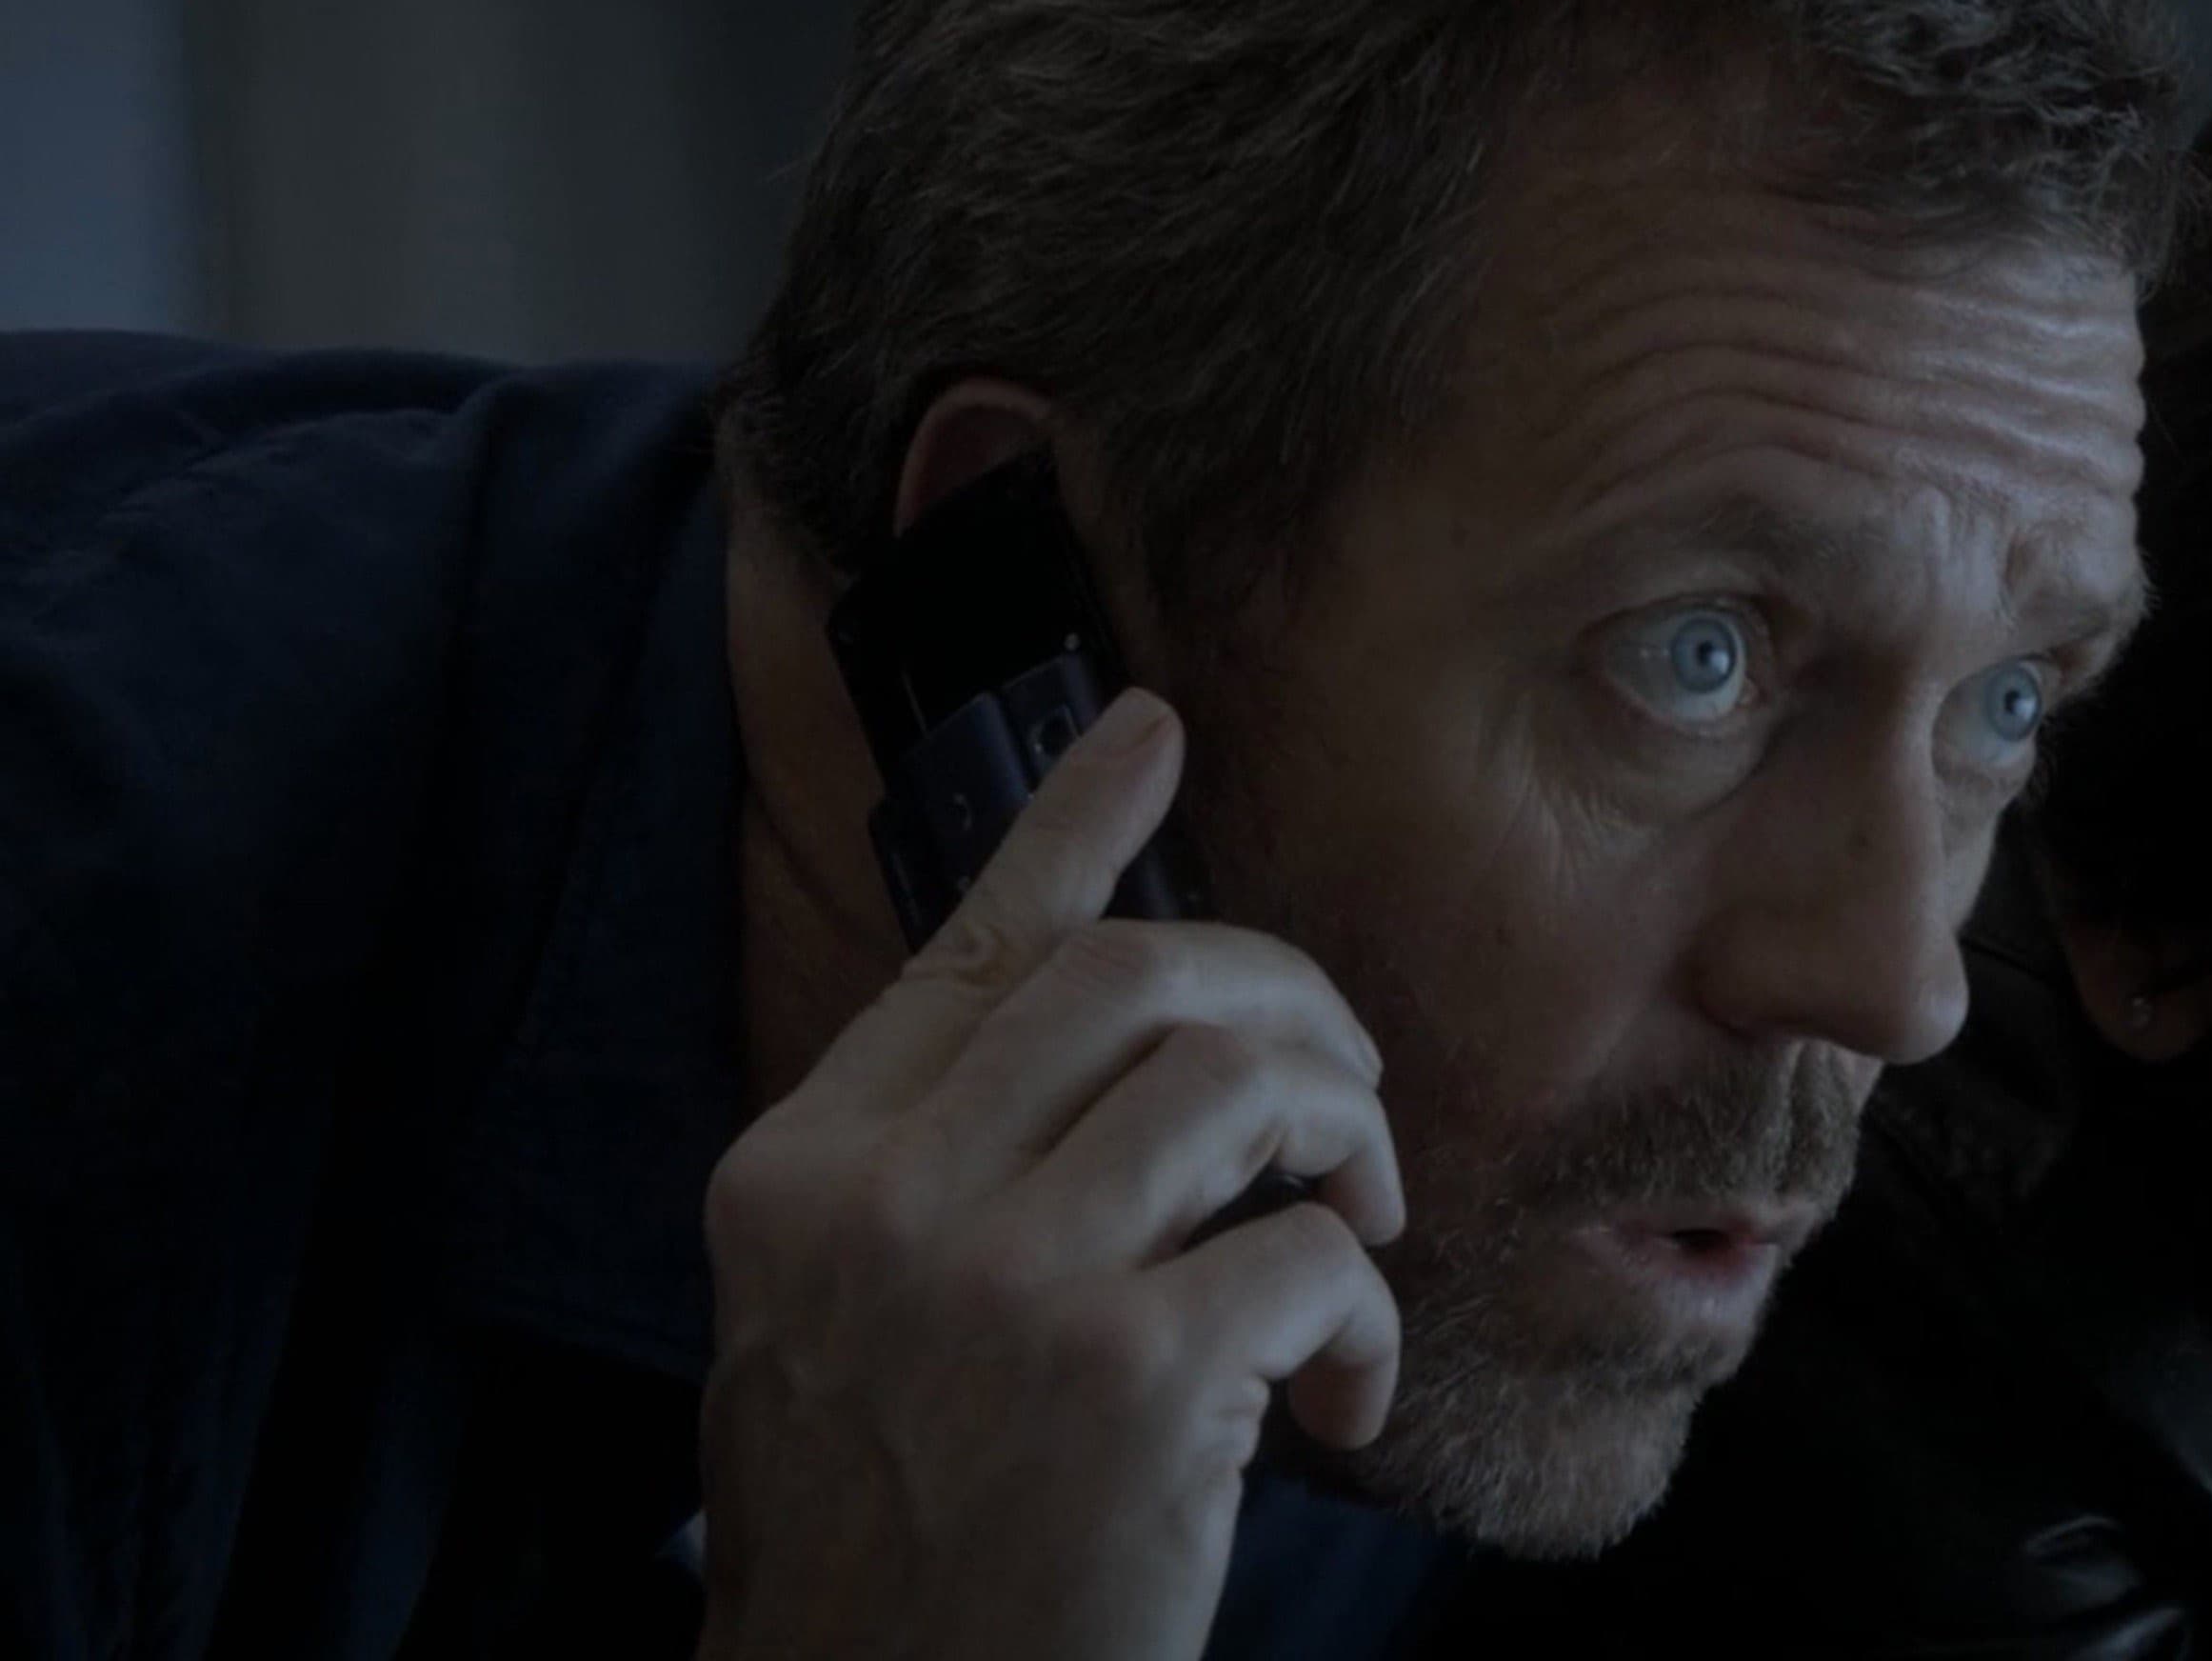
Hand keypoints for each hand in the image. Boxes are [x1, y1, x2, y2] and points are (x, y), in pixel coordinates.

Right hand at [694, 690, 1404, 1660]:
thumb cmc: (895, 1529)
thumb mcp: (852, 1321)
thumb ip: (946, 1163)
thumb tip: (1098, 1000)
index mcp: (803, 1172)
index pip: (966, 950)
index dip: (1074, 825)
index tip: (1155, 727)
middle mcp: (887, 1203)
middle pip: (1137, 979)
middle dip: (1290, 1007)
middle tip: (1348, 1106)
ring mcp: (1007, 1285)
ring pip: (1246, 1084)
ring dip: (1347, 1146)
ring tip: (1355, 1238)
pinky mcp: (1136, 1381)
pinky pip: (1318, 1253)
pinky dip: (1365, 1321)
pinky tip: (1337, 1405)